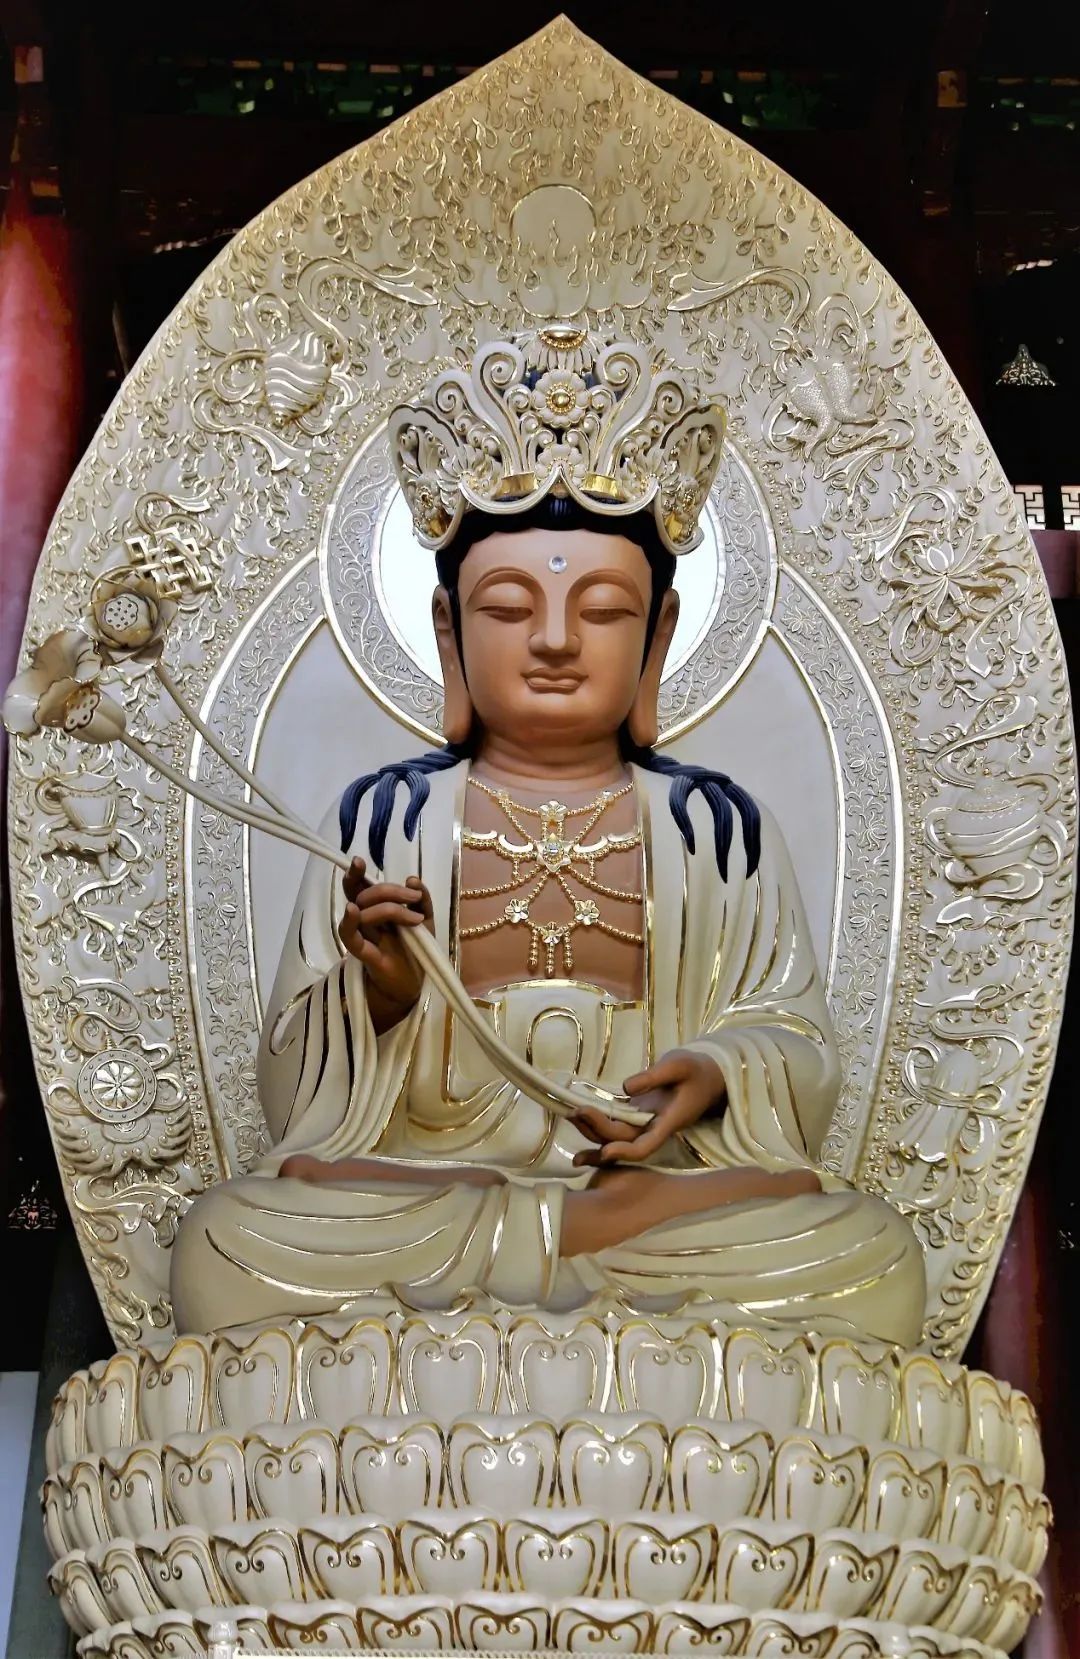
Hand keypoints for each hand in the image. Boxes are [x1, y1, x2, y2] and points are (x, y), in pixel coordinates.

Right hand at [340, 857, 432, 1027]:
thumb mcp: (425, 920)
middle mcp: (366, 921)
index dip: (356, 874)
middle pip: (363, 896)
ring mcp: (364, 938)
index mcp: (377, 910)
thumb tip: (413, 878)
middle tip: (414, 898)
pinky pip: (352, 939)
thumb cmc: (415, 949)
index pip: (361, 887)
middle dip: (389, 890)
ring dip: (389, 908)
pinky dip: (350, 923)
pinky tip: (352, 912)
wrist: (416, 984)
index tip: (358, 861)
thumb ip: (422, 899)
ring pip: (362, 913)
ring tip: (416, 919)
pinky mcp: (366, 957)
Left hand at [570, 1048, 725, 1166]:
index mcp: (668, 1122)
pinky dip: (596, 1124)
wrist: (709, 1076)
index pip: (645, 1147)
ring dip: (592, 1130)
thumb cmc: (697, 1070)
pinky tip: (578, 1118)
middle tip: (575, 1112)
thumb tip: (626, 1087)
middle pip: (622, 1140)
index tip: (605, 1150)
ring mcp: (644, 1122)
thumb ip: (654, 1076)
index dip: (625, 1153)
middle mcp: (653, 1128)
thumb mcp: (679, 1065)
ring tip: (570, 1116)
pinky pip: (614, 1124)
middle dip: (597, 1131)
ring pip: (615, 1136)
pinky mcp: (637, 1113)